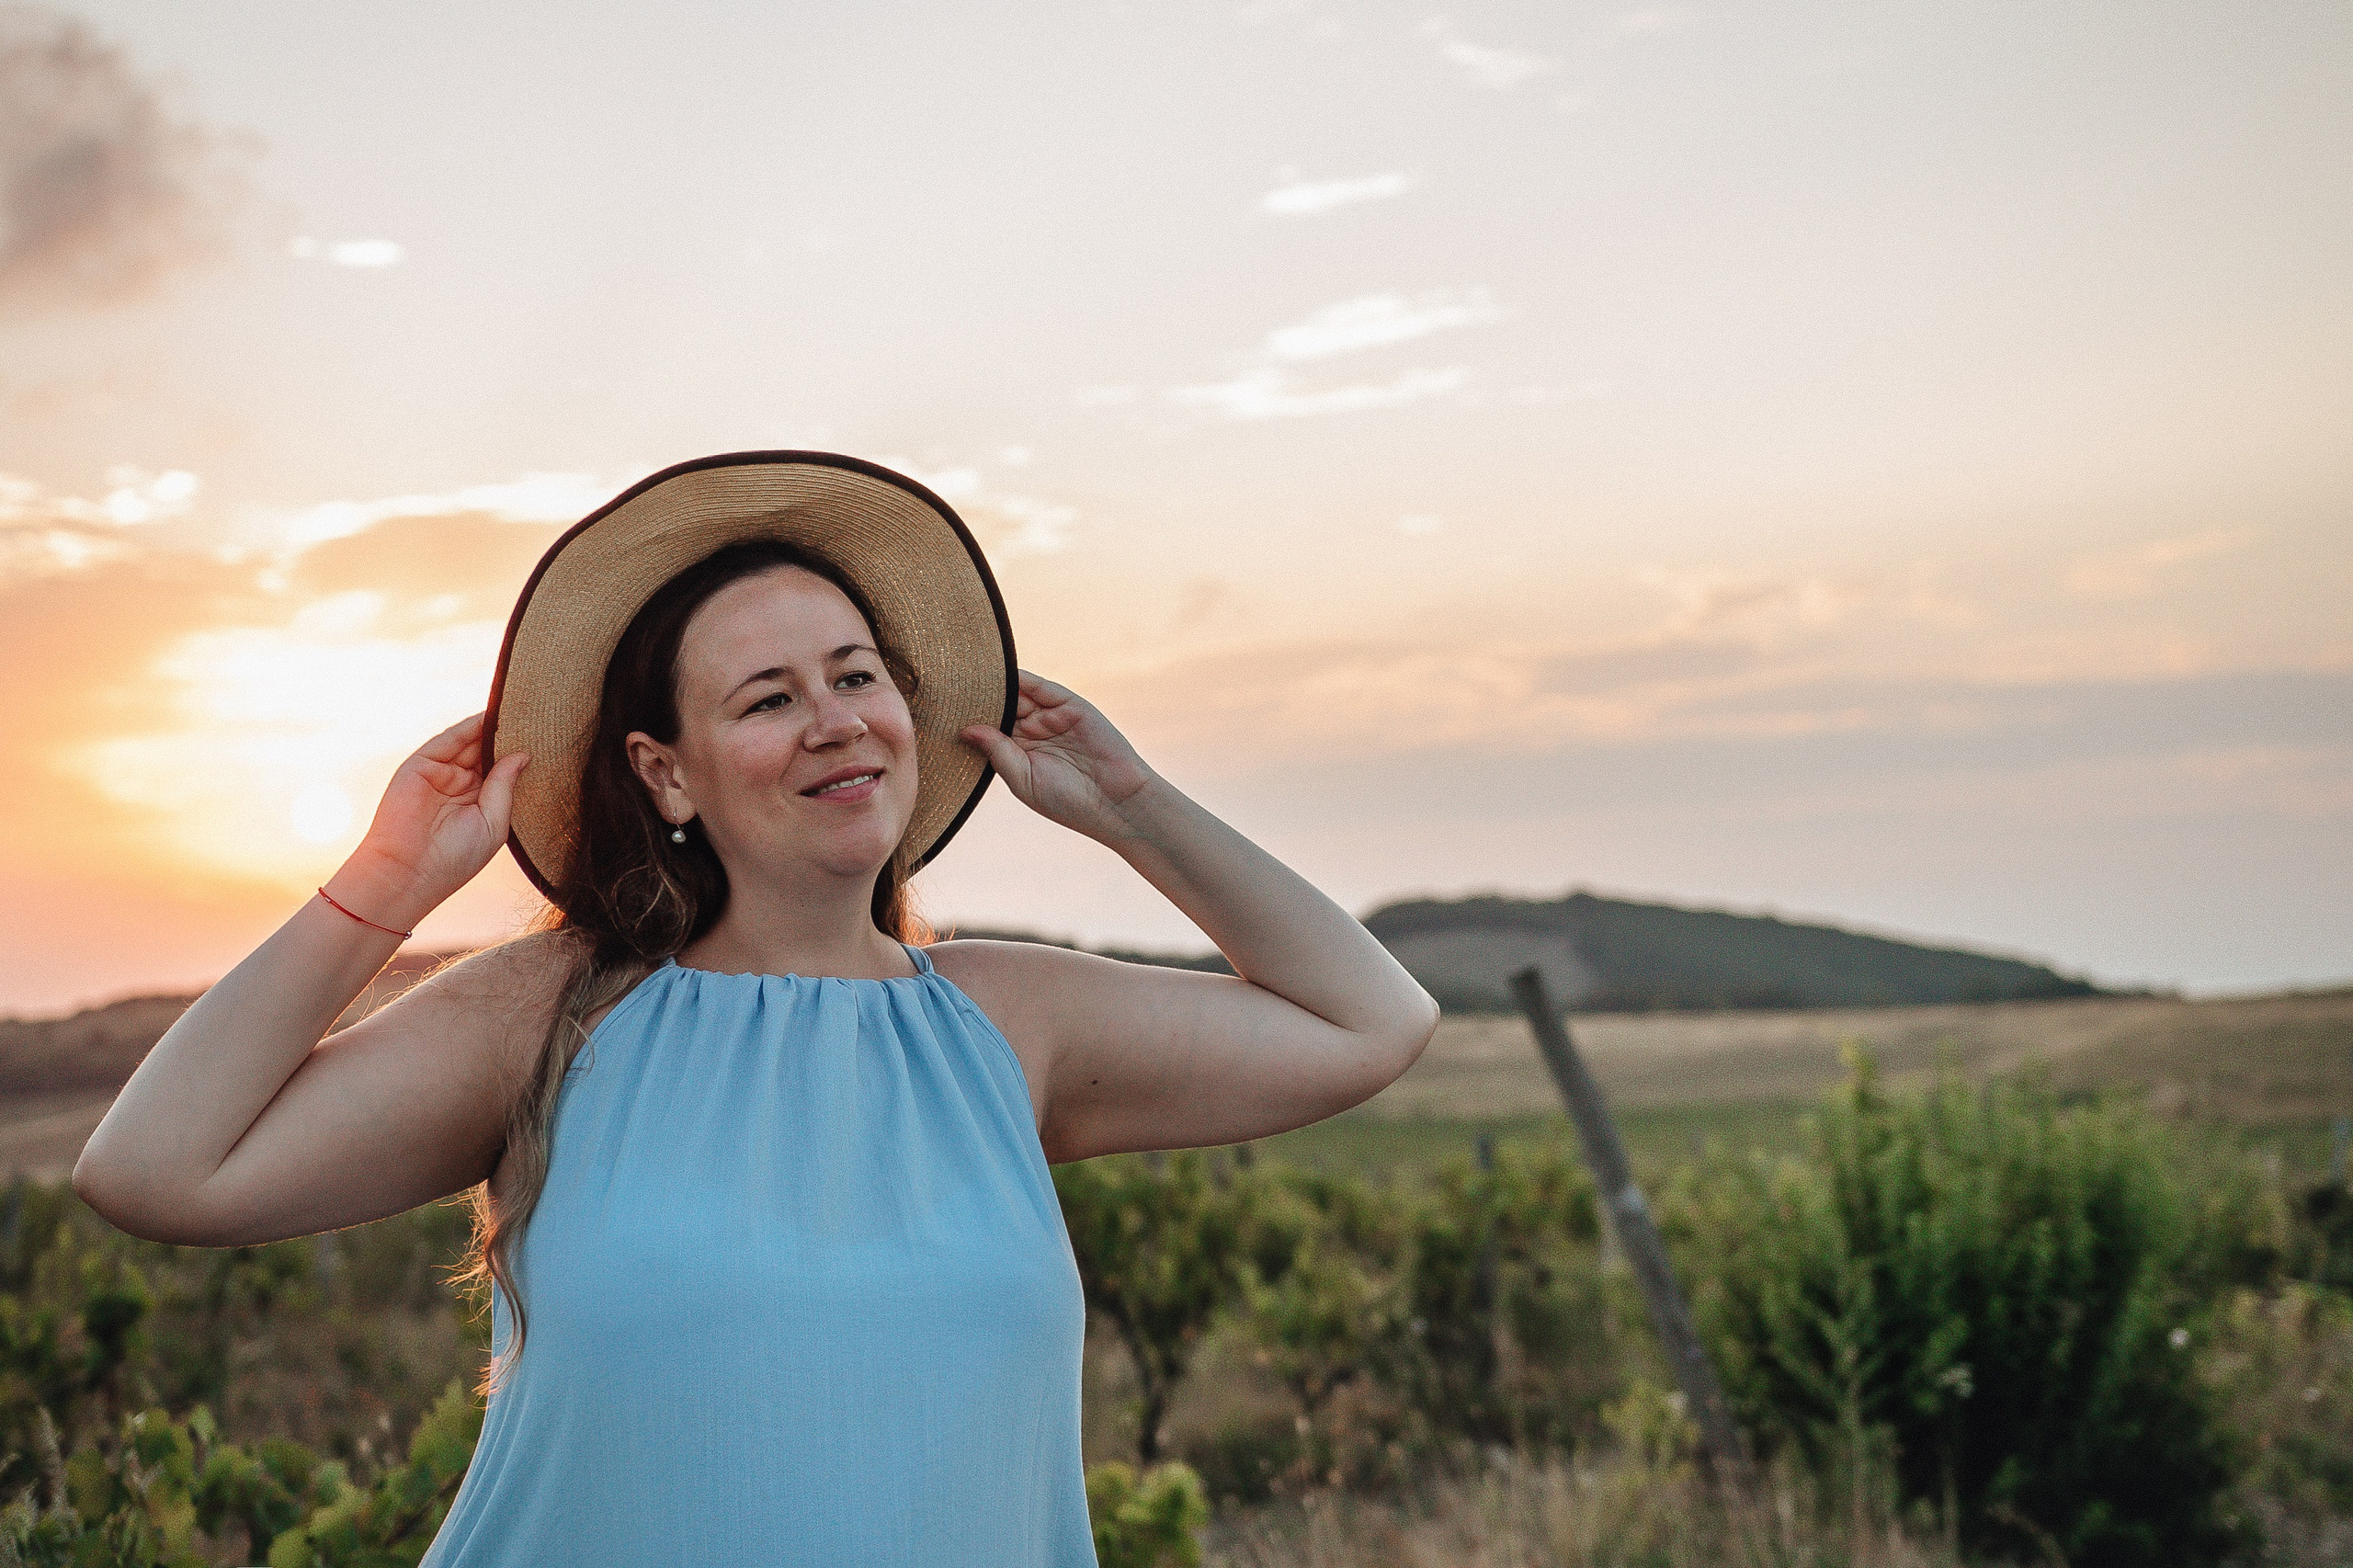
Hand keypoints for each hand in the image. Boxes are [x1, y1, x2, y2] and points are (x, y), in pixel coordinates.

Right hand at [331, 713, 529, 925]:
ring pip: (469, 743)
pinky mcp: (420, 766)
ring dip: (490, 727)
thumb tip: (523, 754)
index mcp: (479, 803)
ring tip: (517, 710)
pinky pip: (448, 741)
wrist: (409, 872)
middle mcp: (460, 786)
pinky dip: (468, 727)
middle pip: (487, 752)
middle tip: (535, 716)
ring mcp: (440, 774)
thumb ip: (505, 786)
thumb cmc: (455, 858)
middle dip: (507, 735)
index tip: (545, 737)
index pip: (502, 770)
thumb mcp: (493, 822)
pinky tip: (489, 716)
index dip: (519, 754)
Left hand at [959, 672, 1157, 843]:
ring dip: (992, 684)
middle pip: (997, 706)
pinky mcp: (1069, 704)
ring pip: (1014, 693)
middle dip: (974, 697)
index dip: (965, 719)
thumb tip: (965, 728)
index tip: (935, 710)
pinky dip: (1018, 677)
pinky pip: (1038, 686)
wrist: (1116, 802)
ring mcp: (1051, 716)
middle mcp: (1032, 732)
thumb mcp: (1023, 779)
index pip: (985, 728)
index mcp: (1017, 753)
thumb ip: (996, 750)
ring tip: (961, 673)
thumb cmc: (1068, 802)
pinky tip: (994, 671)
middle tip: (940, 684)